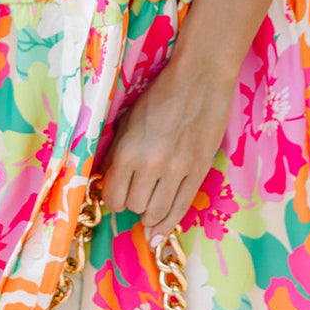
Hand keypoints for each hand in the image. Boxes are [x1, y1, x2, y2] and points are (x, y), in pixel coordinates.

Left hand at [98, 56, 235, 245]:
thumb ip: (116, 152)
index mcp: (128, 150)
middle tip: (134, 191)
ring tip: (148, 208)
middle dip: (131, 203)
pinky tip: (161, 230)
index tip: (116, 191)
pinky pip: (182, 207)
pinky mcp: (200, 171)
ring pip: (157, 213)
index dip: (112, 197)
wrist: (200, 78)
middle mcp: (152, 166)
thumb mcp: (127, 120)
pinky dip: (169, 222)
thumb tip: (109, 179)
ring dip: (149, 214)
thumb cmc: (160, 94)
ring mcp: (178, 171)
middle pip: (134, 207)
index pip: (113, 196)